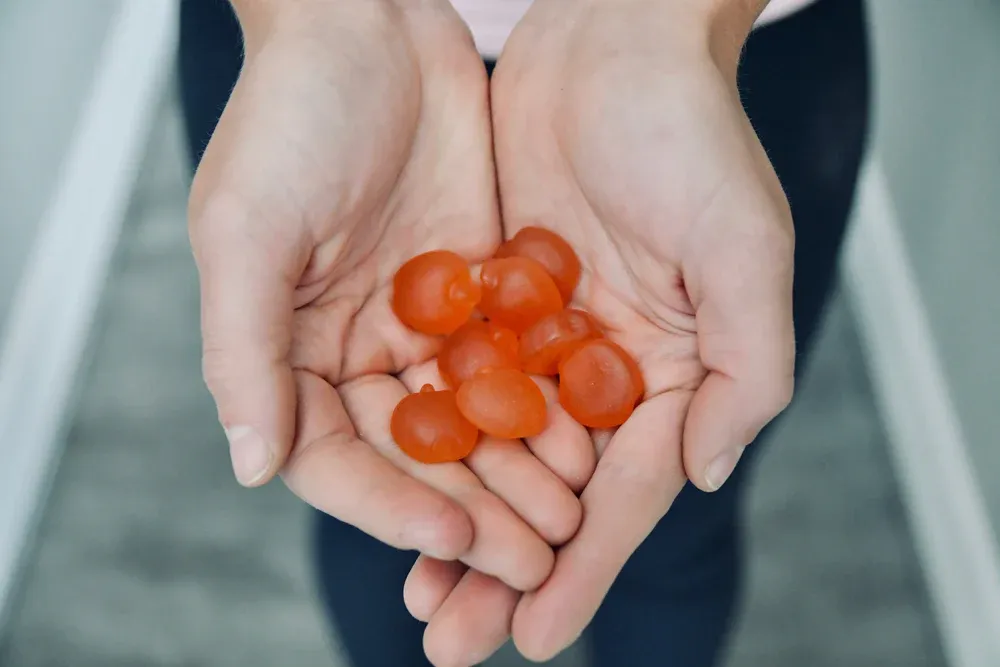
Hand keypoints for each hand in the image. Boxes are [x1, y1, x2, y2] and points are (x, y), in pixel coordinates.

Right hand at [188, 0, 585, 593]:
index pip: (336, 459)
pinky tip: (585, 442)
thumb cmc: (289, 116)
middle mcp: (355, 350)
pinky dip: (543, 404)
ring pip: (473, 422)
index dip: (389, 507)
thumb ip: (241, 351)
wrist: (370, 24)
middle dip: (469, 510)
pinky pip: (513, 361)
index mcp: (289, 352)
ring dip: (515, 473)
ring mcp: (422, 323)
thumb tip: (251, 467)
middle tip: (529, 559)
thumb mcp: (246, 229)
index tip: (451, 539)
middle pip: (414, 457)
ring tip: (567, 521)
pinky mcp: (478, 287)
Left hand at [406, 0, 794, 662]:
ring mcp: (546, 337)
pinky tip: (395, 486)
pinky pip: (459, 383)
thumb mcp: (744, 248)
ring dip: (459, 522)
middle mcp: (609, 368)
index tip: (536, 634)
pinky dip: (433, 441)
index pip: (625, 493)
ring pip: (498, 454)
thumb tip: (704, 476)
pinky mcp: (493, 297)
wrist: (609, 38)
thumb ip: (745, 369)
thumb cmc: (691, 133)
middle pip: (553, 493)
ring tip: (420, 592)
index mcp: (675, 372)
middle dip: (506, 567)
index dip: (583, 568)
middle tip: (454, 637)